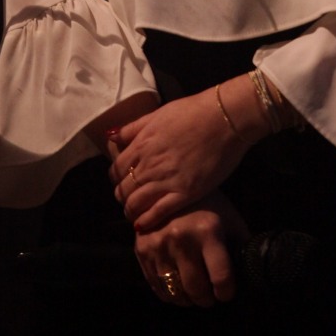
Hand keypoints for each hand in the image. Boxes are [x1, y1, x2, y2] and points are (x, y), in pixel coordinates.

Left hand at [109, 78, 268, 229]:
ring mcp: (166, 180)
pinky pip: (157, 213)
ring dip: (132, 211)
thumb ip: (134, 127)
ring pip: (136, 204)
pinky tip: (144, 225)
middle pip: (123, 190)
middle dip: (123, 196)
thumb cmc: (193, 111)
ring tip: (136, 213)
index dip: (117, 178)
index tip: (123, 181)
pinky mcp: (185, 194)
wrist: (224, 118)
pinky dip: (146, 221)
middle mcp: (149, 164)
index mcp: (142, 144)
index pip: (116, 170)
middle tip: (129, 199)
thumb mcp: (159, 113)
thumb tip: (110, 135)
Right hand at [134, 191, 249, 308]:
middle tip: (211, 296)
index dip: (226, 292)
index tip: (226, 293)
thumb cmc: (207, 204)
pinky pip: (158, 288)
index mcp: (207, 230)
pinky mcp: (142, 250)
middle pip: (197, 290)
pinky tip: (178, 285)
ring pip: (176, 293)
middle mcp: (181, 238)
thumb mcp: (229, 218)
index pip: (221, 278)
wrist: (168, 186)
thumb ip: (241, 245)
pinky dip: (170, 294)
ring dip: (188, 299)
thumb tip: (252, 271)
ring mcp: (159, 245)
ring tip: (195, 291)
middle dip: (207, 299)